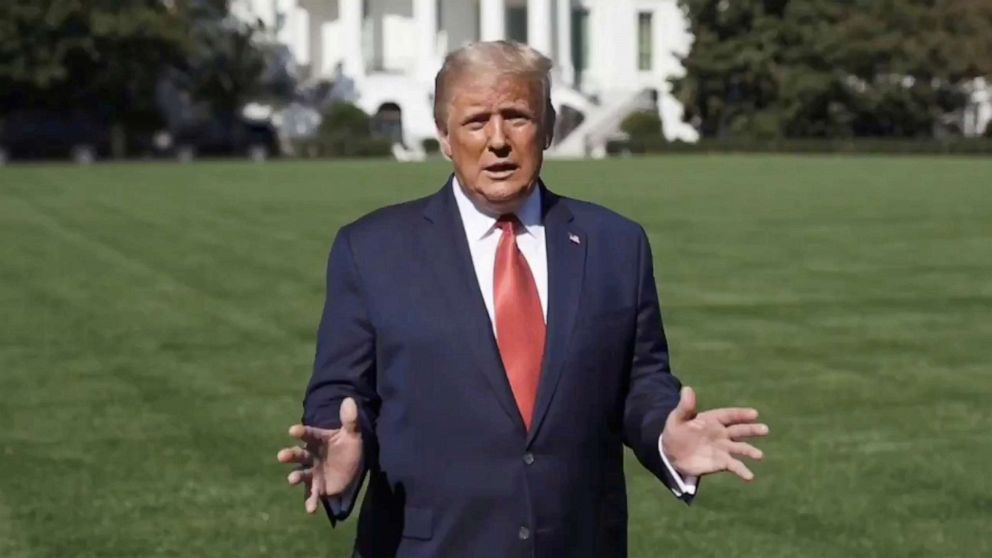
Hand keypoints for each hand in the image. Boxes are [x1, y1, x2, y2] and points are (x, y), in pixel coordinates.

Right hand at [276, 398, 363, 512]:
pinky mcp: (317, 487)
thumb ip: (350, 420)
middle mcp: (311, 456)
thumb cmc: (349, 447)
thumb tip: (350, 400)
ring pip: (301, 474)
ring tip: (291, 479)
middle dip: (290, 455)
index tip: (293, 430)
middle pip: (299, 455)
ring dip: (295, 477)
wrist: (354, 467)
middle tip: (281, 456)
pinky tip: (311, 509)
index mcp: (318, 440)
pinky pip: (312, 495)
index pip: (308, 434)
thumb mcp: (353, 434)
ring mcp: (313, 472)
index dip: (301, 432)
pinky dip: (310, 502)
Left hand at [661, 387, 768, 481]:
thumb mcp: (678, 418)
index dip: (741, 414)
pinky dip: (743, 471)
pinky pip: (735, 466)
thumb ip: (685, 406)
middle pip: (740, 430)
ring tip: (759, 455)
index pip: (730, 415)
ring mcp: (723, 448)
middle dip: (752, 429)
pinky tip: (750, 477)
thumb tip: (687, 388)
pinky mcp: (722, 463)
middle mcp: (722, 433)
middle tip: (765, 429)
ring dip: (750, 451)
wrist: (671, 454)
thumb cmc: (676, 432)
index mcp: (713, 419)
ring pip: (740, 448)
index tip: (754, 414)